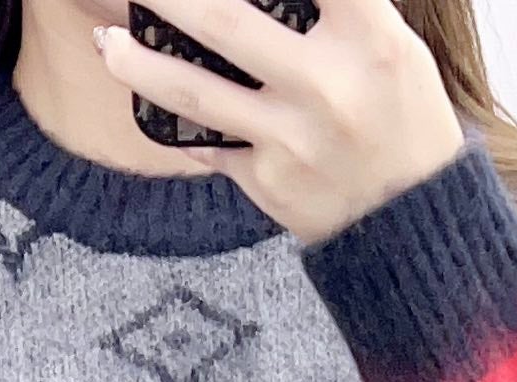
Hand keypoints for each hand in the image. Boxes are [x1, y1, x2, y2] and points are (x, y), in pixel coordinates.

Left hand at [93, 0, 464, 245]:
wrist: (409, 225)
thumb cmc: (401, 118)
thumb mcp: (393, 46)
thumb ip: (340, 9)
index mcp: (371, 40)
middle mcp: (327, 87)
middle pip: (223, 20)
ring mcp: (292, 139)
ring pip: (194, 92)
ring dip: (138, 62)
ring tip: (107, 42)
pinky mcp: (267, 182)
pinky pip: (205, 141)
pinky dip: (170, 115)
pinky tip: (145, 89)